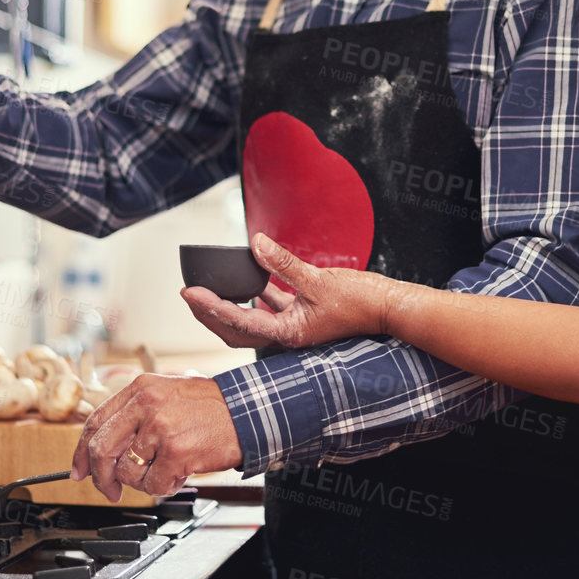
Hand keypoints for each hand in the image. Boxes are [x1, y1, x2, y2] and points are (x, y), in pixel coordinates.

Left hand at [71, 375, 243, 500]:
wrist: (249, 411)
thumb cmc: (211, 407)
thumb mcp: (167, 395)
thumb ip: (135, 415)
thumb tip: (103, 450)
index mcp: (140, 389)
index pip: (96, 422)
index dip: (81, 452)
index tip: (79, 471)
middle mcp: (146, 405)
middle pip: (101, 450)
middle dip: (101, 477)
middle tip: (110, 490)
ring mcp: (160, 429)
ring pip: (127, 471)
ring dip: (143, 482)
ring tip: (165, 470)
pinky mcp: (176, 452)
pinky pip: (154, 484)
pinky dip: (165, 486)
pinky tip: (180, 473)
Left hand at [181, 233, 399, 350]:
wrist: (389, 308)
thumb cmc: (360, 301)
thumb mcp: (318, 279)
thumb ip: (283, 263)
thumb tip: (256, 244)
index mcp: (289, 333)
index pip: (239, 321)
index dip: (210, 307)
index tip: (189, 293)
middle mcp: (288, 334)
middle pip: (237, 329)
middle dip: (210, 314)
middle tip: (190, 295)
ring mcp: (295, 326)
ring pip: (252, 319)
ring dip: (230, 306)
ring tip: (210, 289)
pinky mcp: (304, 315)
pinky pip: (272, 306)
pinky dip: (257, 295)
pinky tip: (250, 280)